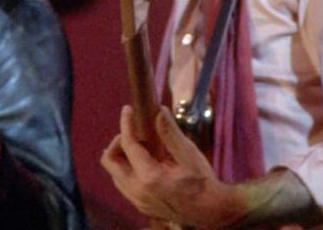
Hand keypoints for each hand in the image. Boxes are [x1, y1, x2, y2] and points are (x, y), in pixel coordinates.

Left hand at [101, 105, 247, 227]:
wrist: (212, 212)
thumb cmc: (203, 182)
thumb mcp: (189, 155)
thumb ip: (170, 133)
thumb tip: (159, 111)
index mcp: (150, 178)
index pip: (128, 145)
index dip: (125, 124)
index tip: (128, 110)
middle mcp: (138, 191)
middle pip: (110, 162)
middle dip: (117, 143)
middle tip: (133, 133)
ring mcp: (138, 201)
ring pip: (115, 174)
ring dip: (122, 157)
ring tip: (140, 147)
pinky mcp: (142, 206)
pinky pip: (124, 184)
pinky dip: (128, 170)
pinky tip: (144, 162)